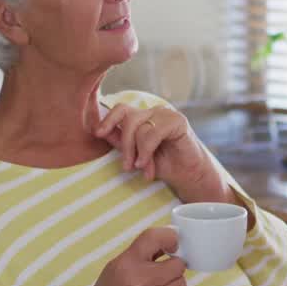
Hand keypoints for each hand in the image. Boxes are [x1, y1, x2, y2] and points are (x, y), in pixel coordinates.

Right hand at [50, 227, 187, 285]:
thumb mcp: (114, 269)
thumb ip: (139, 255)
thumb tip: (166, 245)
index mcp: (126, 264)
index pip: (154, 238)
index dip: (169, 238)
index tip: (173, 243)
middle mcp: (140, 280)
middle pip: (177, 264)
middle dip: (173, 266)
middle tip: (164, 270)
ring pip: (181, 283)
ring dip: (174, 283)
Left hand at [95, 103, 229, 204]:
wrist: (188, 175)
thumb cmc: (163, 165)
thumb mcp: (135, 154)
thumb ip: (121, 142)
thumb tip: (100, 132)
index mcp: (143, 117)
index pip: (121, 109)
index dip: (108, 119)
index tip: (98, 133)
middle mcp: (153, 112)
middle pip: (128, 118)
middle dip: (124, 145)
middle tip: (127, 167)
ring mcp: (166, 114)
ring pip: (139, 127)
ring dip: (137, 152)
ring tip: (142, 168)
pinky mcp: (177, 121)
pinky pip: (152, 133)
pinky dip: (146, 150)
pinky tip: (149, 165)